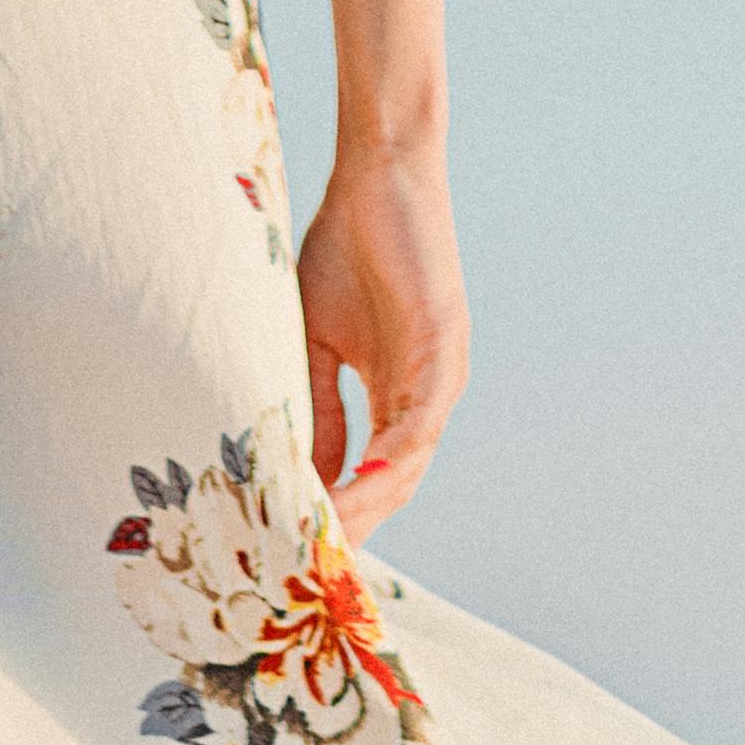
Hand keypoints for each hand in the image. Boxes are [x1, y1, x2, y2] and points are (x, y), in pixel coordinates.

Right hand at [297, 138, 466, 536]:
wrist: (378, 173)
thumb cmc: (344, 246)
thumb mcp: (315, 344)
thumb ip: (315, 412)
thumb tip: (304, 478)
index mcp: (399, 395)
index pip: (375, 476)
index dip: (343, 517)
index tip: (300, 553)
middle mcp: (427, 394)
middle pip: (396, 485)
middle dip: (356, 528)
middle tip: (311, 570)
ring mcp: (441, 373)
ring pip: (409, 465)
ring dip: (368, 507)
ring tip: (326, 543)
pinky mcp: (444, 347)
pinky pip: (418, 423)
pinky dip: (390, 461)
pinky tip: (358, 490)